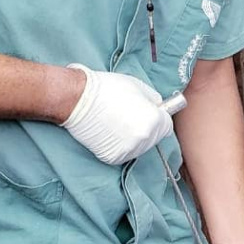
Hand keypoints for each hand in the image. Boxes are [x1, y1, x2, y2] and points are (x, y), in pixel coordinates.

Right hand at [59, 64, 173, 164]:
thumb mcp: (138, 87)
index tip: (148, 115)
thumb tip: (159, 107)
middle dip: (146, 128)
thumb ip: (153, 100)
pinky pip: (124, 153)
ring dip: (133, 138)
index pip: (167, 127)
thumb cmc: (106, 88)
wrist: (77, 99)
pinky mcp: (113, 157)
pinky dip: (119, 145)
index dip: (158, 119)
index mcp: (154, 121)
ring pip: (140, 147)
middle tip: (129, 117)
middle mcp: (144, 138)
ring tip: (117, 123)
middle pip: (154, 138)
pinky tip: (109, 132)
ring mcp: (129, 150)